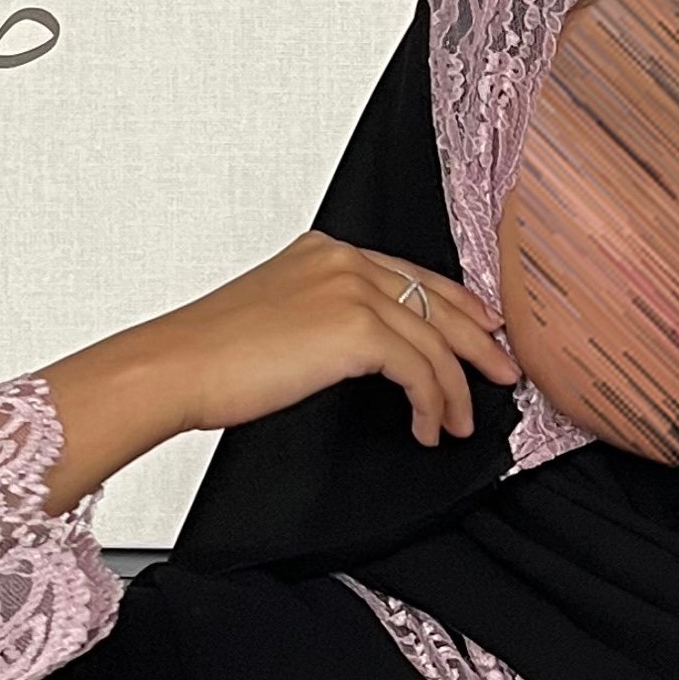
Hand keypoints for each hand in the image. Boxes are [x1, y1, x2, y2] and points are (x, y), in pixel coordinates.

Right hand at [37, 234, 521, 510]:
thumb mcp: (275, 321)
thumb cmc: (209, 358)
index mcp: (325, 252)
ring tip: (461, 421)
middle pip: (436, 298)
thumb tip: (355, 355)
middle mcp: (343, 260)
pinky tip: (427, 427)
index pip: (409, 274)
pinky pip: (419, 368)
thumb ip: (322, 322)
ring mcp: (351, 288)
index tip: (478, 331)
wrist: (177, 366)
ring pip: (435, 337)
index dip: (453, 305)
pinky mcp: (355, 327)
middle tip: (501, 371)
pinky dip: (431, 403)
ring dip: (454, 386)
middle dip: (476, 341)